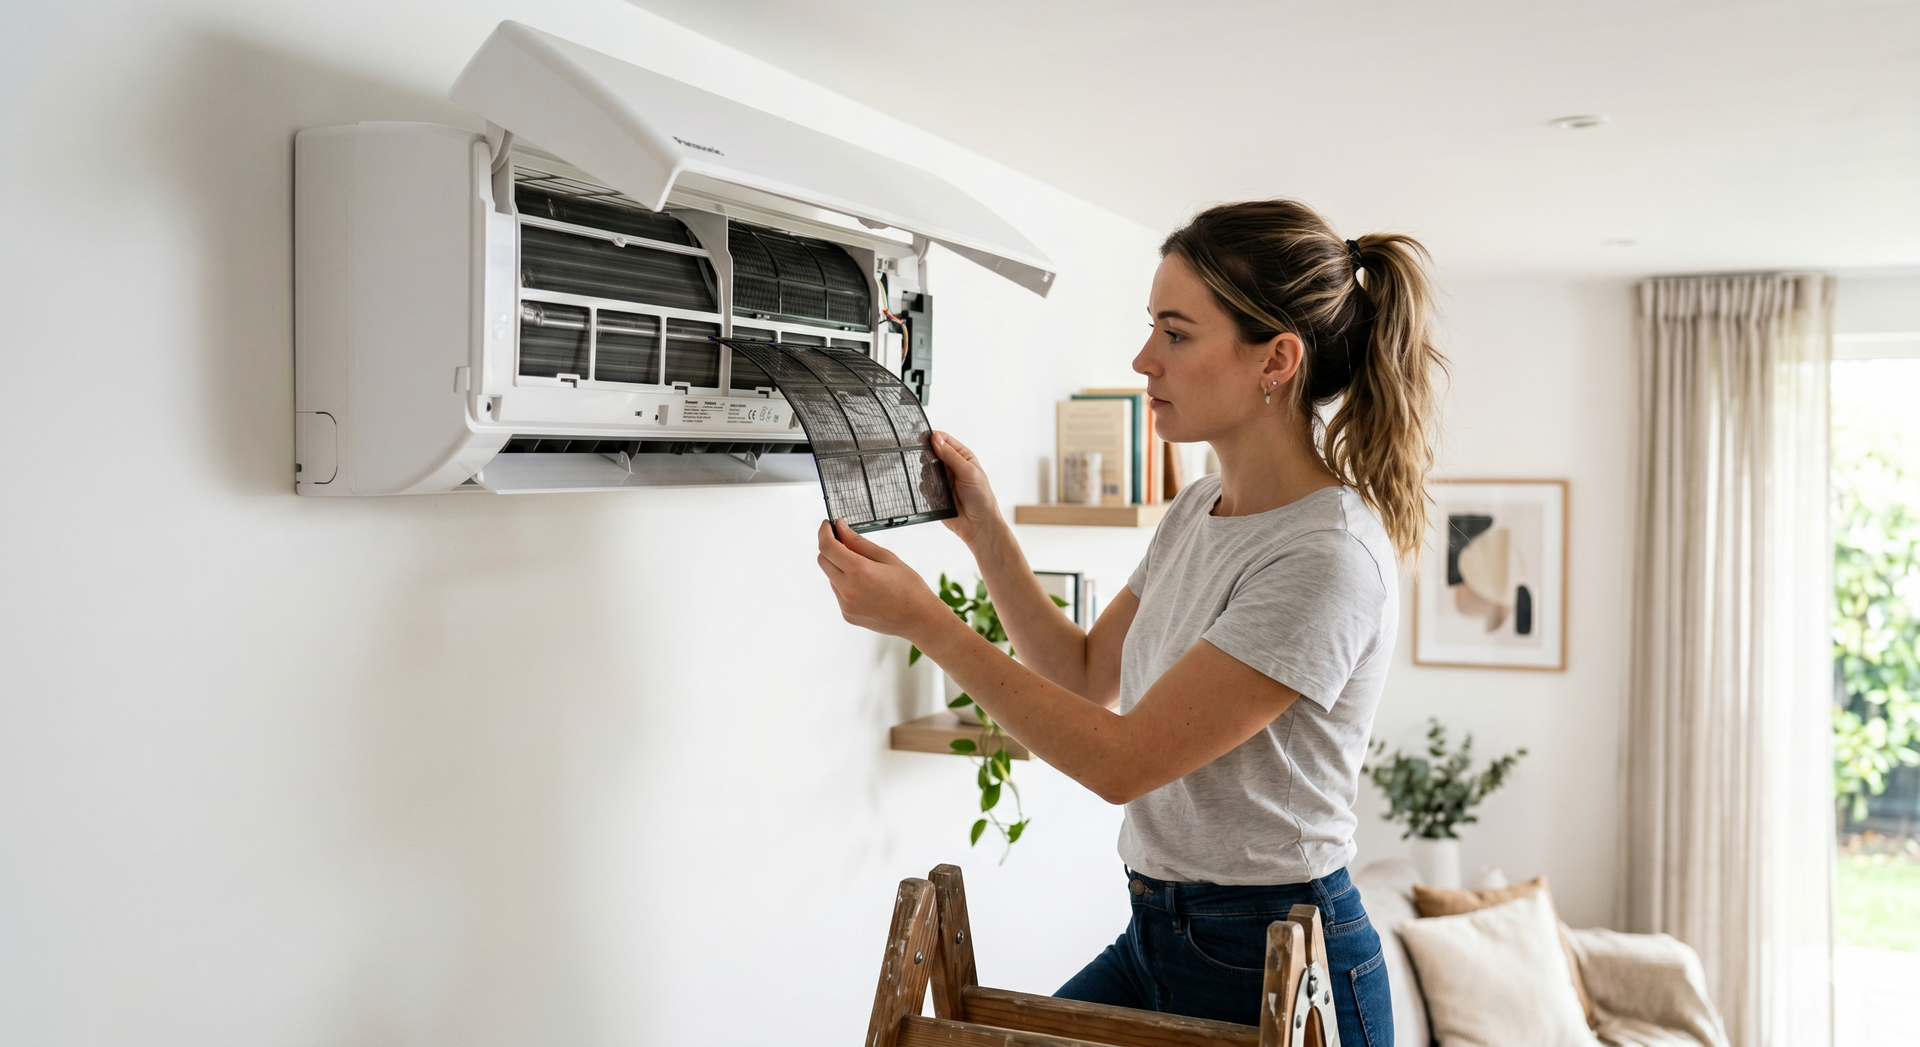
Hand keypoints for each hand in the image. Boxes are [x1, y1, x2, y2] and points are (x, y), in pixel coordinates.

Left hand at [816, 519, 948, 640]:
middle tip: (845, 542)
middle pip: (823, 561)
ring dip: (839, 567)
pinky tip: (866, 586)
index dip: (824, 532)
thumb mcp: (887, 557)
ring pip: (830, 577)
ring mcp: (846, 605)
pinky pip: (838, 592)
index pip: (828, 547)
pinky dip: (845, 583)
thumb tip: (840, 528)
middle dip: (830, 548)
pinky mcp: (847, 615)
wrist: (919, 619)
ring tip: (865, 570)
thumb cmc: (909, 586)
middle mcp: (848, 589)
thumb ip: (859, 542)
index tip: (827, 524)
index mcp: (859, 571)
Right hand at [929, 431, 1001, 545]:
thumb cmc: (981, 497)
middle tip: (925, 462)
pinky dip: (926, 488)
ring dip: (926, 473)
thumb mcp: (969, 472)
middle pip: (931, 453)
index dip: (933, 437)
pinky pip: (923, 485)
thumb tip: (936, 439)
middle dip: (926, 456)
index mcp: (962, 456)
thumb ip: (951, 456)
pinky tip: (935, 494)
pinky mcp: (935, 493)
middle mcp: (951, 466)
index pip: (944, 440)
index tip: (922, 439)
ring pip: (925, 469)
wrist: (978, 525)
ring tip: (936, 483)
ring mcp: (942, 479)